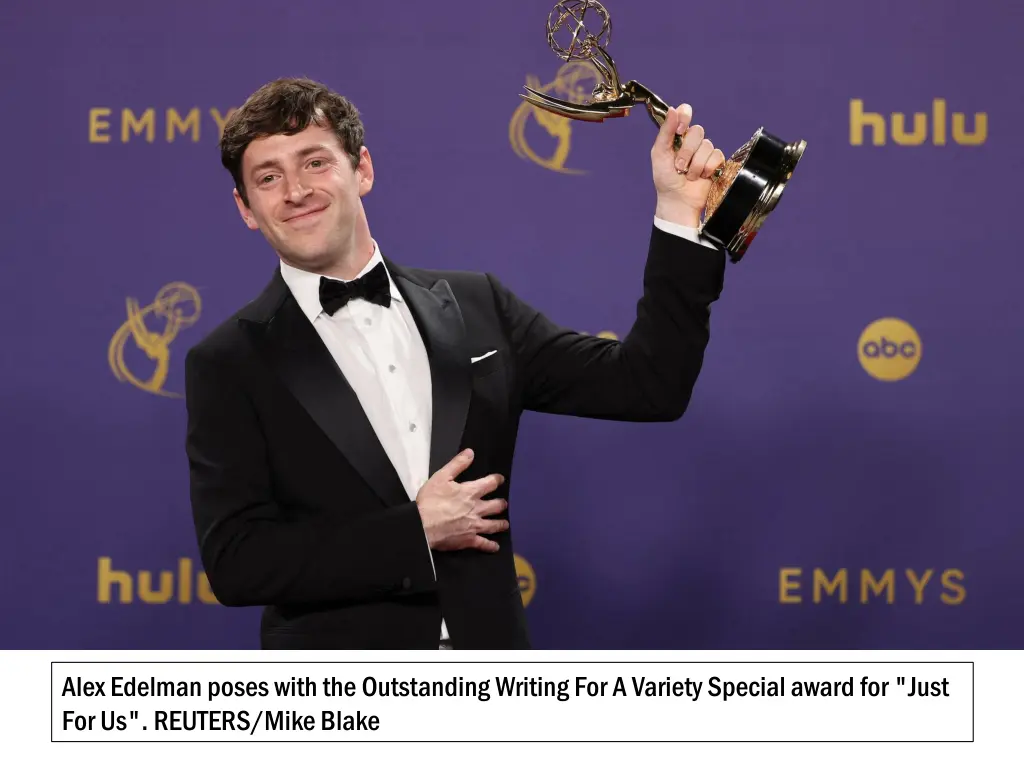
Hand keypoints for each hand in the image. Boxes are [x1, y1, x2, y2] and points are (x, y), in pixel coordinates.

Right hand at [415, 449, 507, 552]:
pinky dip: (490, 546)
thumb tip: (470, 453)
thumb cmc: (430, 501)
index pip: (489, 483)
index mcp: (470, 492)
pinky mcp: (469, 540)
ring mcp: (474, 526)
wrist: (423, 525)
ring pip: (493, 525)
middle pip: (495, 505)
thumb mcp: (441, 477)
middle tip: (503, 503)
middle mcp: (476, 509)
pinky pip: (483, 543)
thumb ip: (457, 464)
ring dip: (500, 524)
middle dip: (500, 504)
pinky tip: (495, 547)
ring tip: (505, 524)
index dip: (496, 480)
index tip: (500, 479)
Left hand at [651, 103, 725, 227]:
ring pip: (707, 145)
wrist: (677, 200)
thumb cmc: (665, 179)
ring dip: (695, 164)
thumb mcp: (659, 154)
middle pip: (697, 131)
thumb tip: (673, 109)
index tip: (681, 130)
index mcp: (677, 135)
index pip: (685, 113)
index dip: (685, 117)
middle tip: (679, 166)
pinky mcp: (715, 162)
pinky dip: (707, 168)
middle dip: (687, 152)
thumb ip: (666, 131)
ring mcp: (704, 151)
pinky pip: (717, 156)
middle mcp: (692, 141)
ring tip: (688, 175)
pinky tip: (701, 177)